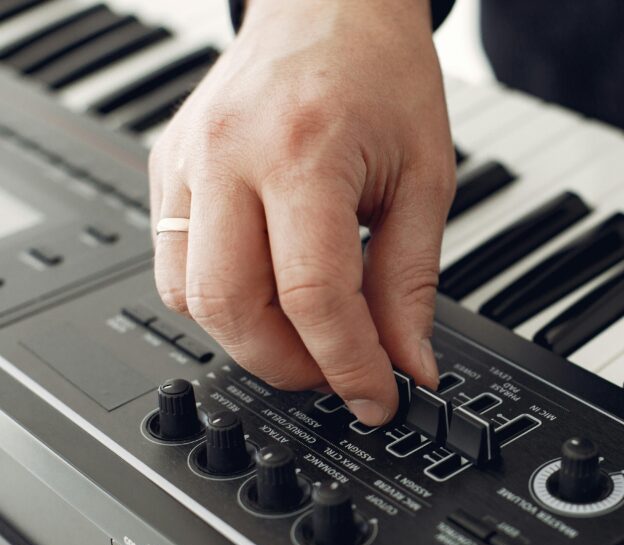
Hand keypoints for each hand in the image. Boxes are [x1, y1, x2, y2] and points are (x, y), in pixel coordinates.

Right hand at [149, 0, 454, 423]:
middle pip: (232, 309)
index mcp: (304, 152)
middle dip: (290, 365)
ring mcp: (187, 159)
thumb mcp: (425, 179)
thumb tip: (408, 363)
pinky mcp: (168, 164)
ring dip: (250, 338)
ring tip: (308, 334)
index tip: (378, 397)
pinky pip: (174, 261)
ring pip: (190, 295)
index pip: (315, 296)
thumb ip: (411, 282)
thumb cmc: (383, 74)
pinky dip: (221, 299)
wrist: (330, 6)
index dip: (350, 366)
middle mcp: (229, 155)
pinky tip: (268, 290)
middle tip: (339, 373)